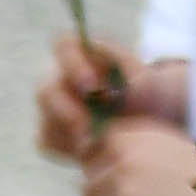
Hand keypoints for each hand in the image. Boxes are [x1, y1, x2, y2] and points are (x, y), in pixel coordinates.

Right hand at [35, 40, 180, 160]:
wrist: (149, 121)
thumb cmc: (146, 91)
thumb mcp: (147, 78)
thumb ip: (130, 70)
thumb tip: (108, 77)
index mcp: (82, 55)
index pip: (63, 45)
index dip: (72, 64)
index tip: (93, 86)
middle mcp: (62, 79)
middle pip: (46, 89)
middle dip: (65, 110)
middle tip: (87, 126)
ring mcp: (54, 107)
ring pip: (45, 118)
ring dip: (67, 133)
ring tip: (95, 143)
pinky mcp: (53, 132)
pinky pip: (48, 140)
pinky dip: (67, 148)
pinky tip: (91, 150)